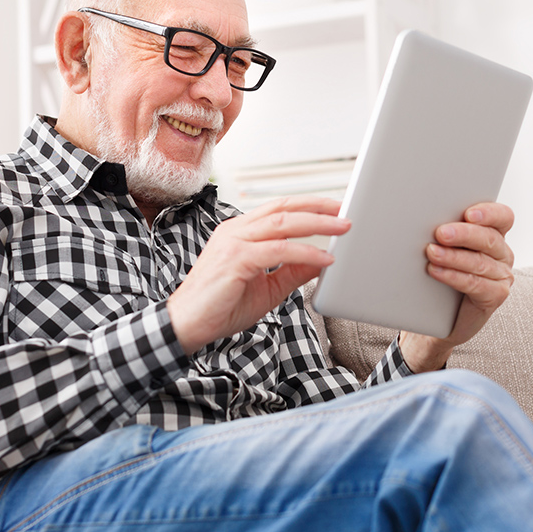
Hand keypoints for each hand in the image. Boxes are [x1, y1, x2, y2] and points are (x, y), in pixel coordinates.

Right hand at [167, 196, 348, 354]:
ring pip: (283, 223)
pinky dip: (305, 253)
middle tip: (345, 212)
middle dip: (318, 208)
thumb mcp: (269, 287)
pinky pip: (278, 251)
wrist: (188, 325)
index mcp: (240, 232)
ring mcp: (233, 242)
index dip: (308, 206)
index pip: (279, 209)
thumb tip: (323, 259)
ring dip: (317, 225)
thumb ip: (293, 271)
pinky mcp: (235, 259)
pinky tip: (324, 258)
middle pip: (283, 208)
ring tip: (342, 228)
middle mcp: (235, 231)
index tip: (335, 209)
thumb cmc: (220, 307)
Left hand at [400, 202, 514, 372]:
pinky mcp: (496, 295)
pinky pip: (476, 284)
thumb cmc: (442, 275)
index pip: (502, 216)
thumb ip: (445, 232)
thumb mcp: (445, 247)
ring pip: (480, 262)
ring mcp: (502, 275)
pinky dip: (454, 277)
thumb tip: (422, 215)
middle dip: (463, 234)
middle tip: (440, 233)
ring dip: (454, 257)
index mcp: (494, 234)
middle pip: (489, 238)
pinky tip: (437, 271)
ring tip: (432, 253)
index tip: (468, 213)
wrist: (440, 315)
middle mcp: (502, 253)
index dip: (489, 213)